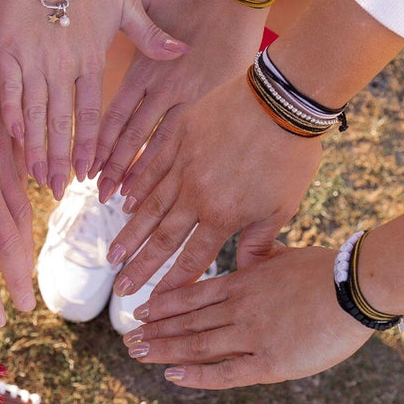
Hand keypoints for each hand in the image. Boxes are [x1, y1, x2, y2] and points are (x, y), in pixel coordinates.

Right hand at [0, 0, 186, 199]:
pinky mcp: (8, 47)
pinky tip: (11, 138)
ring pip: (33, 113)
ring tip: (34, 176)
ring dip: (33, 147)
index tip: (85, 172)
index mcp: (91, 60)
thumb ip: (151, 36)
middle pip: (59, 123)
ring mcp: (33, 58)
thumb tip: (182, 52)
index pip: (89, 114)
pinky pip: (8, 88)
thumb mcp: (129, 5)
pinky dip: (10, 113)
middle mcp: (62, 65)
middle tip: (56, 190)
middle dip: (57, 159)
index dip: (87, 145)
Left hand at [93, 0, 264, 199]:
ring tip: (122, 199)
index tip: (85, 167)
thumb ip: (128, 19)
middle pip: (128, 135)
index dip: (97, 142)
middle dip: (111, 166)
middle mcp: (159, 87)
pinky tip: (161, 184)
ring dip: (136, 172)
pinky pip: (185, 138)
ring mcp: (185, 96)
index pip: (112, 114)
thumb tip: (105, 14)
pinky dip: (169, 162)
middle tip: (97, 194)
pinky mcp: (210, 100)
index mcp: (141, 67)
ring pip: (154, 143)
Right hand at [107, 73, 322, 297]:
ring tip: (113, 254)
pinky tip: (124, 203)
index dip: (171, 284)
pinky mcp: (180, 138)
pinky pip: (152, 168)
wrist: (282, 100)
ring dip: (130, 234)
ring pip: (150, 206)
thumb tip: (247, 272)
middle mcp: (196, 196)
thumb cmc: (291, 155)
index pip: (192, 259)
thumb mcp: (283, 205)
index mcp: (223, 216)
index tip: (154, 302)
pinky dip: (137, 188)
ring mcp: (184, 165)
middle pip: (163, 239)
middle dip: (140, 267)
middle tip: (121, 287)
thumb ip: (259, 241)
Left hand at [122, 246, 370, 388]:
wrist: (356, 286)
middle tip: (129, 339)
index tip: (142, 311)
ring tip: (137, 353)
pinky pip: (225, 372)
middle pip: (186, 321)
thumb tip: (262, 248)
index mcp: (244, 282)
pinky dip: (196, 374)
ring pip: (196, 343)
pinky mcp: (270, 362)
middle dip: (155, 330)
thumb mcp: (288, 254)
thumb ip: (268, 256)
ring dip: (163, 349)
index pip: (193, 295)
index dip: (164, 304)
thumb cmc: (329, 269)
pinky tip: (171, 375)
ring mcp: (251, 334)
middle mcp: (239, 308)